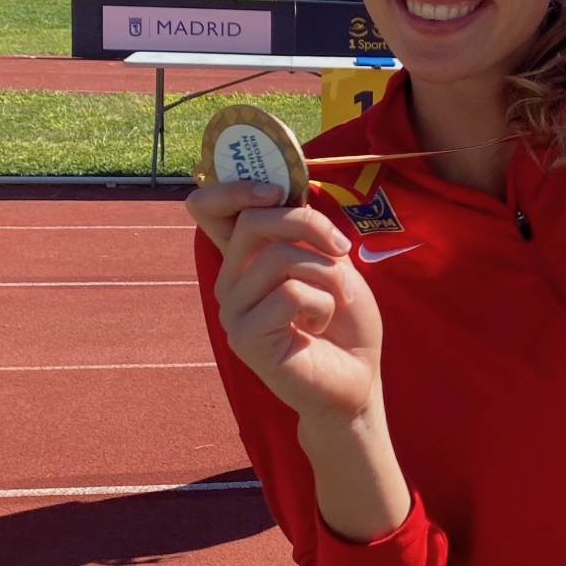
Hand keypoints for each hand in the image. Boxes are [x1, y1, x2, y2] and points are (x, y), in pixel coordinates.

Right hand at [187, 181, 384, 428]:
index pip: (208, 210)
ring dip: (326, 273)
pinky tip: (320, 324)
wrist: (356, 377)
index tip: (274, 190)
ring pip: (279, 257)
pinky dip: (322, 303)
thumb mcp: (331, 260)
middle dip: (309, 225)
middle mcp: (230, 281)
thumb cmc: (345, 320)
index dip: (233, 188)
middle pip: (253, 221)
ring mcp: (233, 311)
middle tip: (342, 248)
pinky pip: (289, 294)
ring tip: (337, 299)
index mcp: (246, 258)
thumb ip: (302, 231)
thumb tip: (283, 193)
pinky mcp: (245, 338)